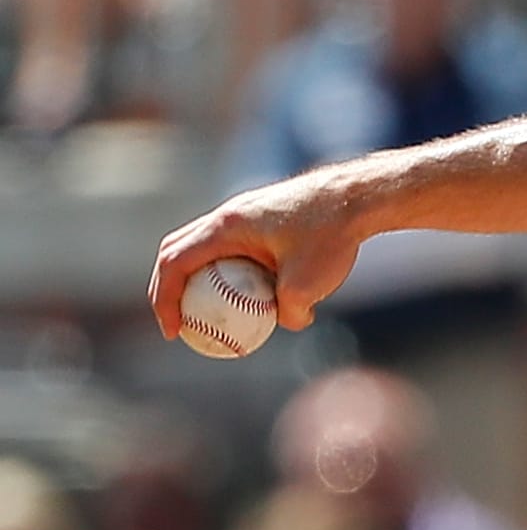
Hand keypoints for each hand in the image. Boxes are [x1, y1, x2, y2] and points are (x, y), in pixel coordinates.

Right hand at [149, 170, 366, 336]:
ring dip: (197, 279)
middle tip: (179, 324)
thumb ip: (289, 313)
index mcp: (225, 226)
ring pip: (203, 248)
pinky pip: (232, 248)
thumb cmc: (332, 236)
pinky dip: (229, 272)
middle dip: (169, 289)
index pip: (174, 262)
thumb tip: (286, 323)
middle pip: (177, 251)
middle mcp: (227, 215)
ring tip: (208, 314)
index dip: (163, 299)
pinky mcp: (261, 219)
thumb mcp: (309, 285)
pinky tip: (252, 297)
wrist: (359, 197)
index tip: (173, 332)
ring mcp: (243, 214)